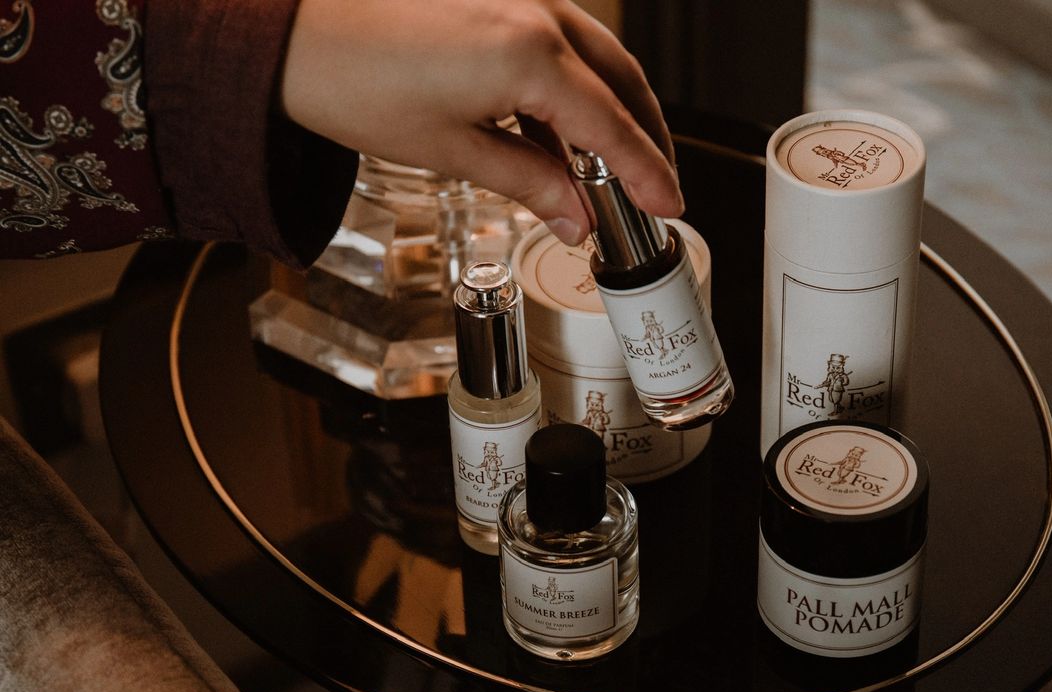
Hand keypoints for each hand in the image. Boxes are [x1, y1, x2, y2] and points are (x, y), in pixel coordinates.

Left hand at [281, 0, 682, 244]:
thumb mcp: (451, 151)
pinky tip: (564, 133)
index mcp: (529, 55)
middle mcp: (536, 15)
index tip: (669, 205)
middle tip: (655, 188)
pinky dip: (574, 91)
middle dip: (646, 139)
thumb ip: (529, 183)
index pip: (612, 126)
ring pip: (595, 60)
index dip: (647, 173)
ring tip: (614, 169)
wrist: (289, 33)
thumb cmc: (353, 80)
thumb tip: (575, 216)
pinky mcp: (497, 0)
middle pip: (622, 82)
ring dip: (613, 113)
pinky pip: (560, 45)